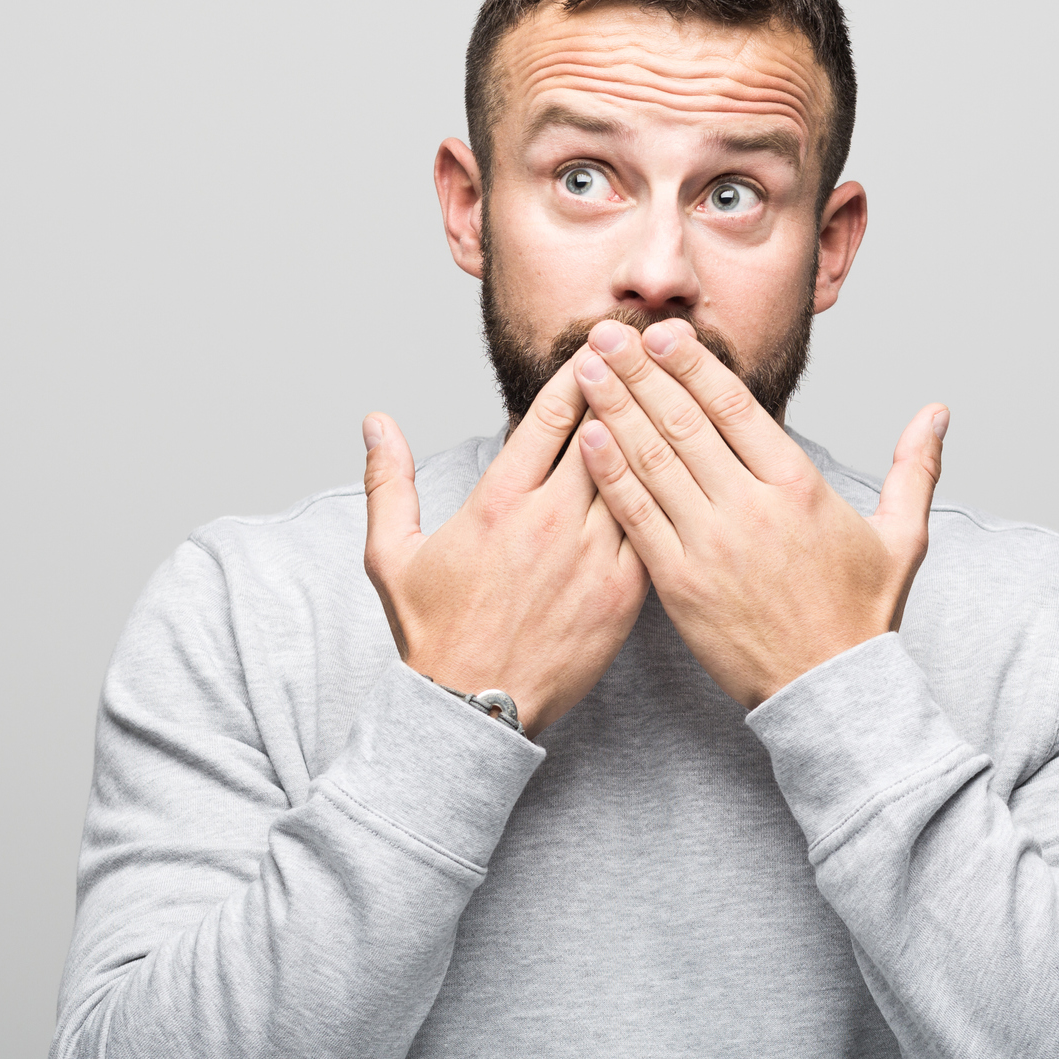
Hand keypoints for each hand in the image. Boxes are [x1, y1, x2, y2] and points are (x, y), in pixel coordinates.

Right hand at [362, 354, 647, 736]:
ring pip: (636, 476)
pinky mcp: (622, 593)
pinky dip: (666, 494)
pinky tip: (683, 469)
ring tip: (675, 392)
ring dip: (652, 432)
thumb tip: (376, 422)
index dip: (579, 374)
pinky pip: (652, 528)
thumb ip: (389, 481)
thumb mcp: (391, 555)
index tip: (597, 346)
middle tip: (646, 349)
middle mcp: (549, 523)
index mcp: (497, 504)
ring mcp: (591, 558)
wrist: (473, 712)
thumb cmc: (432, 633)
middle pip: (602, 433)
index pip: (549, 418)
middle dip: (624, 386)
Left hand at [572, 318, 947, 708]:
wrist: (830, 692)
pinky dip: (610, 472)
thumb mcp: (902, 538)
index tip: (665, 333)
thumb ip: (914, 468)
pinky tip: (586, 435)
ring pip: (652, 460)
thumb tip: (938, 412)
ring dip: (615, 407)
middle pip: (684, 422)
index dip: (694, 365)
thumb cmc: (862, 616)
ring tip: (586, 367)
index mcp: (798, 487)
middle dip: (640, 371)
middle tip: (607, 332)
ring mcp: (710, 545)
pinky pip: (636, 516)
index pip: (735, 408)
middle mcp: (750, 508)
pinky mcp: (679, 583)